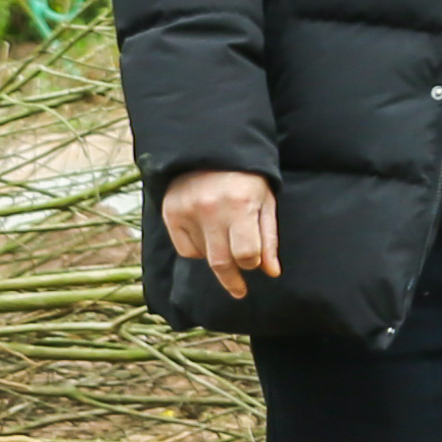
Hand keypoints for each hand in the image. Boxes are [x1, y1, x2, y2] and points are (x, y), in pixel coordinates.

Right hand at [159, 166, 280, 290]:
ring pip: (204, 257)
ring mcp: (187, 211)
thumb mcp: (265, 203)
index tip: (254, 263)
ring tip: (225, 239)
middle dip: (233, 280)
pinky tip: (207, 236)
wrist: (210, 150)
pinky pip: (185, 250)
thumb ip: (268, 239)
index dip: (252, 262)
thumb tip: (271, 273)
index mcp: (240, 205)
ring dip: (218, 257)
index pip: (246, 254)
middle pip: (221, 262)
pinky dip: (198, 250)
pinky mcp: (170, 212)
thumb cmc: (246, 178)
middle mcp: (211, 209)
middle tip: (239, 291)